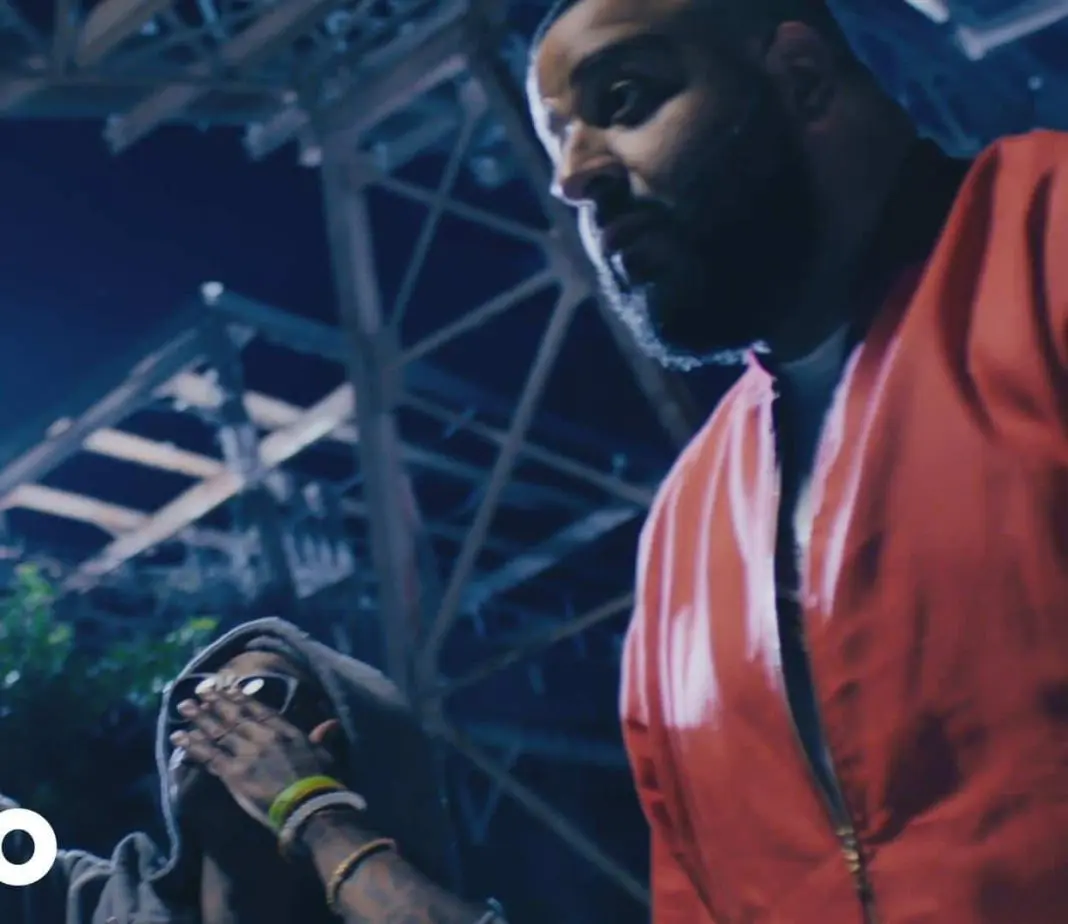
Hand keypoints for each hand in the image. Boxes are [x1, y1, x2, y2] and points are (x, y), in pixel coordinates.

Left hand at [170, 688, 339, 829]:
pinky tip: (180, 737)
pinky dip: (193, 745)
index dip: (241, 698)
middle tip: (198, 692)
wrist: (308, 805)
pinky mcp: (233, 773)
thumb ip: (321, 738)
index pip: (259, 710)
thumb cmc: (320, 781)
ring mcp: (246, 754)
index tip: (228, 688)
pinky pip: (209, 756)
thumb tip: (331, 724)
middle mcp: (263, 737)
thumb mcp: (323, 754)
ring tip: (184, 707)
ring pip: (218, 732)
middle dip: (215, 703)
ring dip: (199, 718)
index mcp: (285, 731)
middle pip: (234, 716)